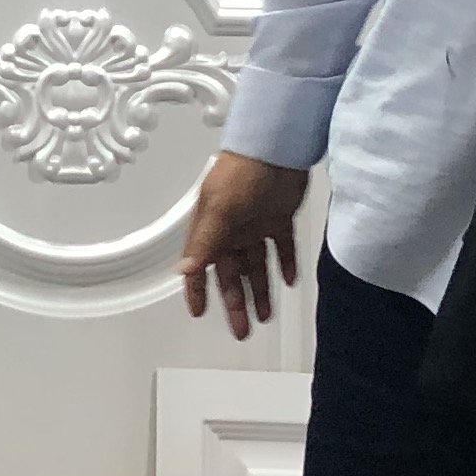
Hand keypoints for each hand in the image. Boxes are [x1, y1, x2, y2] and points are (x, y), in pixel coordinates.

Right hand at [180, 152, 310, 337]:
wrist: (278, 146)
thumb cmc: (242, 170)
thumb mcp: (220, 209)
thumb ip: (204, 241)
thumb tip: (185, 270)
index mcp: (211, 228)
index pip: (200, 266)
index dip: (197, 290)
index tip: (199, 312)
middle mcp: (231, 230)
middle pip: (232, 274)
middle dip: (235, 303)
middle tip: (241, 329)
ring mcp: (256, 224)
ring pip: (257, 266)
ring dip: (260, 290)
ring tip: (265, 315)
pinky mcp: (279, 218)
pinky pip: (282, 247)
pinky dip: (286, 264)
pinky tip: (290, 280)